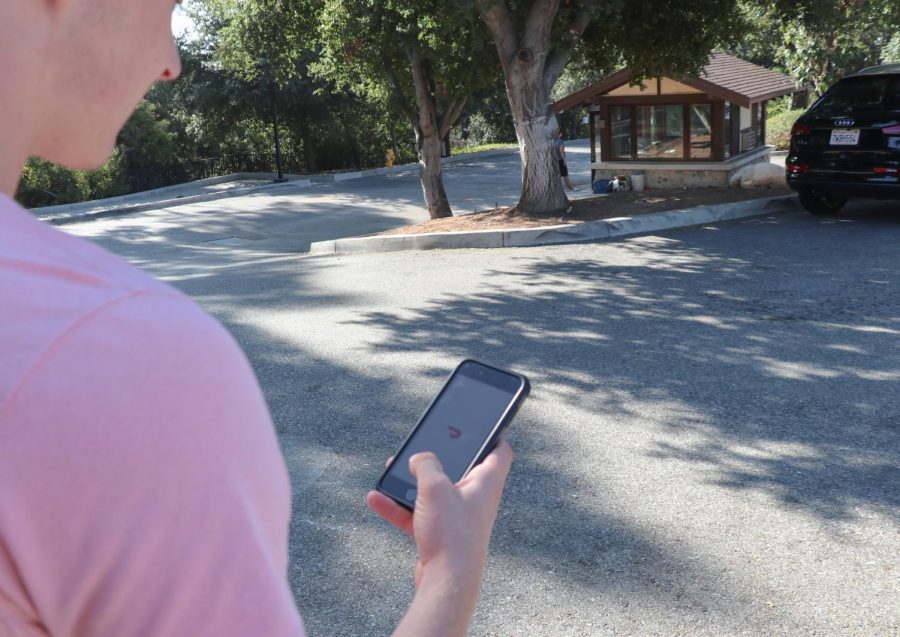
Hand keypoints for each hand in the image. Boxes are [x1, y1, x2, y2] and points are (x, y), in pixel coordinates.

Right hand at [367, 440, 513, 589]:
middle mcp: (476, 498)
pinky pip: (418, 513)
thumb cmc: (451, 533)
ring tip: (390, 471)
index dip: (493, 436)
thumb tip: (419, 459)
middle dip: (437, 459)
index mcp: (485, 482)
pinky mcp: (441, 534)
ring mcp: (458, 517)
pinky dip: (398, 506)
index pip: (500, 452)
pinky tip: (376, 499)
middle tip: (422, 447)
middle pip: (460, 469)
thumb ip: (426, 464)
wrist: (446, 583)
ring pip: (434, 492)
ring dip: (411, 483)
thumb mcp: (435, 487)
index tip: (480, 427)